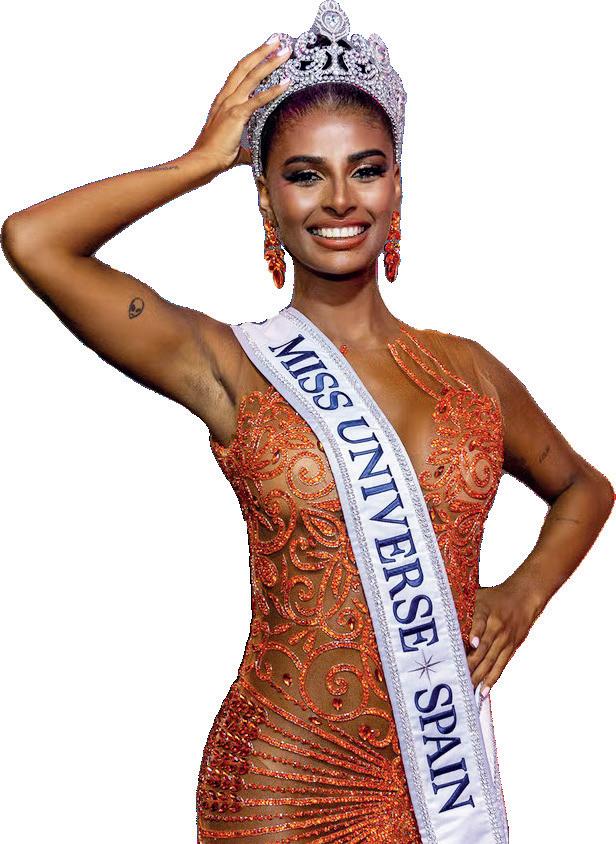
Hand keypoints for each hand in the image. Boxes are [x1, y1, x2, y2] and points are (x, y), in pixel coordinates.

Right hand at [188, 36, 291, 172]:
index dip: (252, 59)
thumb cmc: (216, 156)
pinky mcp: (236, 115)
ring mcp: (230, 105)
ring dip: (270, 62)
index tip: (265, 49)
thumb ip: (248, 147)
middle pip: (245, 66)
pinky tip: (287, 81)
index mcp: (223, 101)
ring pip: (252, 76)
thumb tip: (257, 153)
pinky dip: (274, 89)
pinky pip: (258, 99)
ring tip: (285, 51)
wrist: (204, 162)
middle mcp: (226, 98)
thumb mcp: (236, 148)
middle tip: (277, 40)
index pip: (239, 73)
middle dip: (262, 51)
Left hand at [466, 578, 543, 694]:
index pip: (480, 622)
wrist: (524, 597)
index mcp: (486, 610)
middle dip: (472, 662)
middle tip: (458, 675)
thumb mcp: (479, 595)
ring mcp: (505, 639)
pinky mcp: (511, 648)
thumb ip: (462, 604)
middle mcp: (496, 626)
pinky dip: (492, 679)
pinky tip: (483, 690)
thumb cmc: (495, 597)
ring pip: (491, 660)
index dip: (476, 633)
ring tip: (468, 687)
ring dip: (479, 675)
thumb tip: (439, 612)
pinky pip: (500, 666)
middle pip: (484, 646)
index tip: (470, 643)